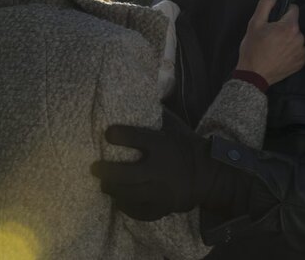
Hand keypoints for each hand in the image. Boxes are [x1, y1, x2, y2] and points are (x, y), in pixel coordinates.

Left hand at [90, 110, 211, 220]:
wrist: (208, 174)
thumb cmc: (186, 144)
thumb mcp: (174, 125)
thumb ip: (156, 113)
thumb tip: (137, 93)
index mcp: (161, 145)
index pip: (133, 138)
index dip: (116, 135)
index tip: (108, 134)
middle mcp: (160, 169)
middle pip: (124, 174)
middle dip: (105, 171)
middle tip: (95, 168)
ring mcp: (161, 191)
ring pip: (128, 194)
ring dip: (112, 189)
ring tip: (104, 184)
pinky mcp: (163, 207)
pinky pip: (139, 211)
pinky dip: (126, 206)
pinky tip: (119, 200)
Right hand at [236, 0, 304, 84]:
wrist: (254, 75)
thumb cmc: (253, 50)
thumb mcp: (254, 23)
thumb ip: (265, 5)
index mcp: (289, 27)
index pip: (294, 8)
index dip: (283, 10)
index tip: (275, 18)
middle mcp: (299, 38)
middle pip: (294, 24)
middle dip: (284, 26)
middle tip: (270, 35)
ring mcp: (301, 51)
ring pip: (296, 37)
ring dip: (287, 39)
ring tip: (273, 46)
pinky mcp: (300, 62)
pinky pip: (297, 50)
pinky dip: (289, 51)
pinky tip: (278, 55)